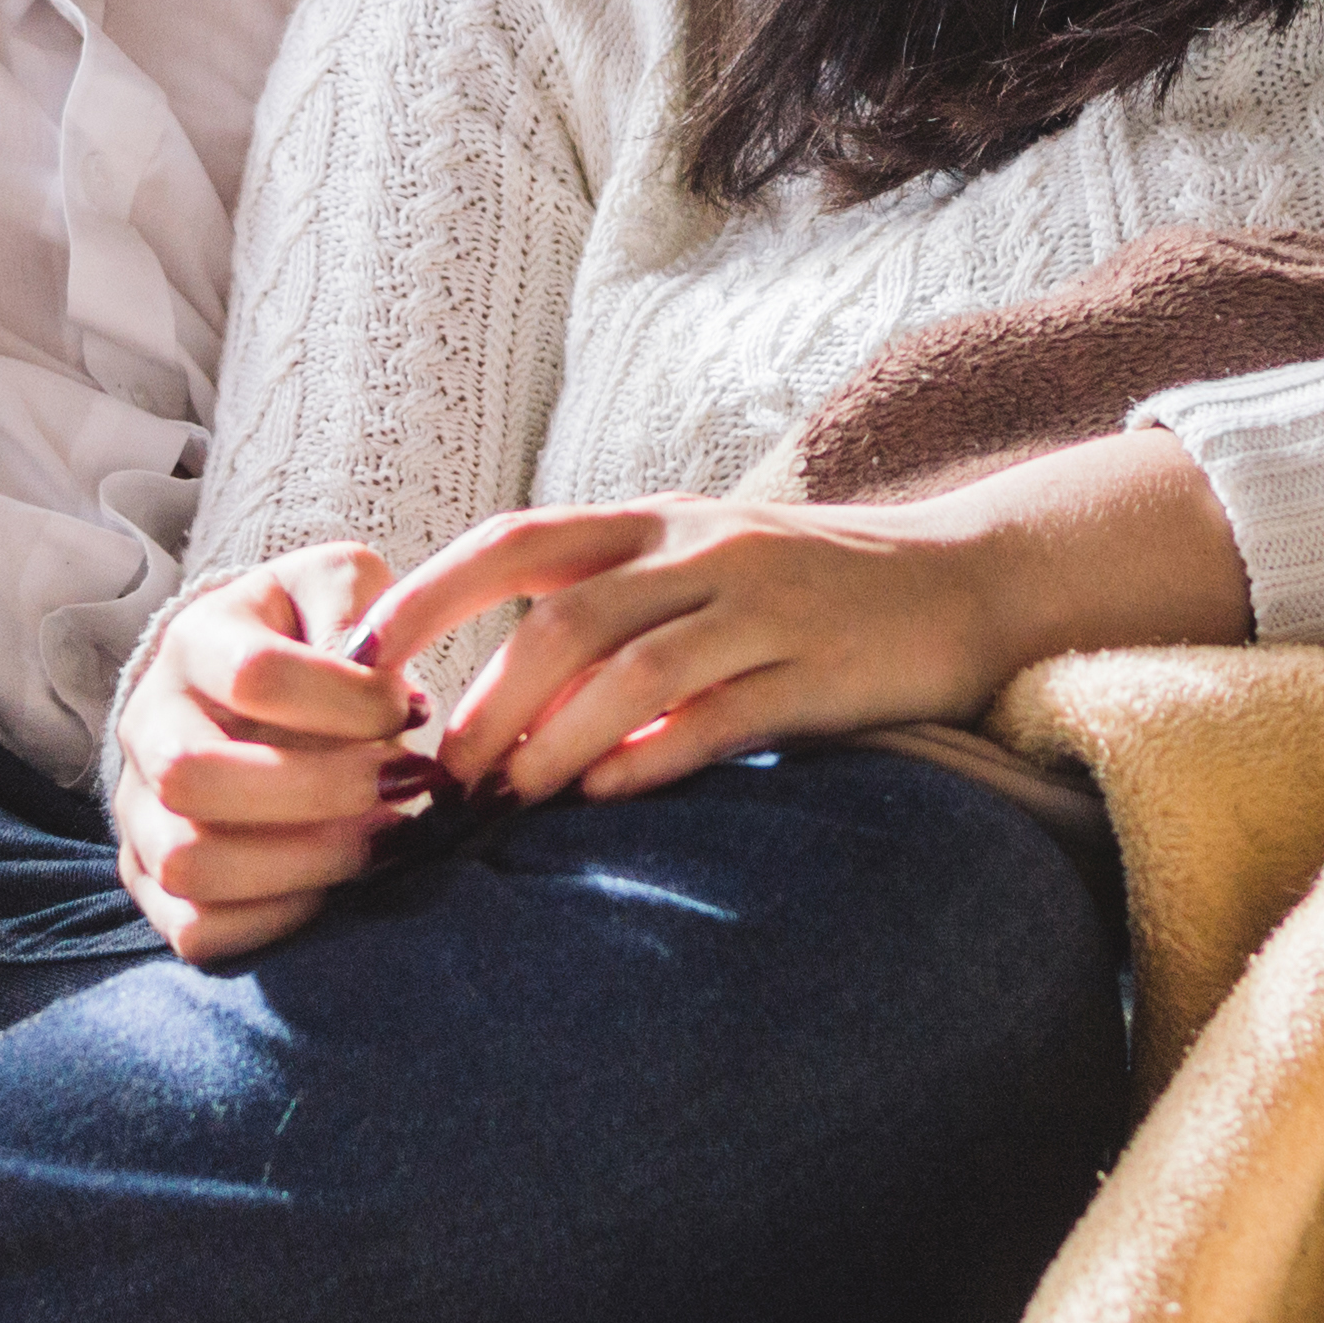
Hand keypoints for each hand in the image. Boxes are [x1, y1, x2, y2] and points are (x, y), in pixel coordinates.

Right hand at [110, 545, 418, 965]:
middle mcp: (147, 723)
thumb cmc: (308, 636)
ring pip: (188, 860)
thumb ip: (359, 603)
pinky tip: (331, 885)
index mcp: (194, 640)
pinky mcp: (151, 879)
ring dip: (301, 863)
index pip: (253, 675)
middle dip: (316, 793)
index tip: (408, 710)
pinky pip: (194, 928)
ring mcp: (139, 808)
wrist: (241, 687)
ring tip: (377, 841)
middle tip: (399, 790)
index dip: (345, 701)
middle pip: (193, 774)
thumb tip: (377, 675)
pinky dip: (274, 920)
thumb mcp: (337, 586)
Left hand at [357, 435, 1250, 806]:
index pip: (514, 541)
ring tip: (504, 802)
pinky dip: (653, 759)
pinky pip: (720, 717)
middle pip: (561, 621)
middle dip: (482, 702)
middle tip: (439, 777)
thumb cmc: (811, 586)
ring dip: (553, 743)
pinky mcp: (818, 673)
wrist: (965, 581)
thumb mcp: (700, 564)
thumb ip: (610, 604)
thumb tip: (494, 685)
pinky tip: (606, 799)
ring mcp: (763, 608)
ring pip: (630, 672)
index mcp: (655, 520)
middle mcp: (700, 550)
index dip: (427, 593)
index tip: (358, 657)